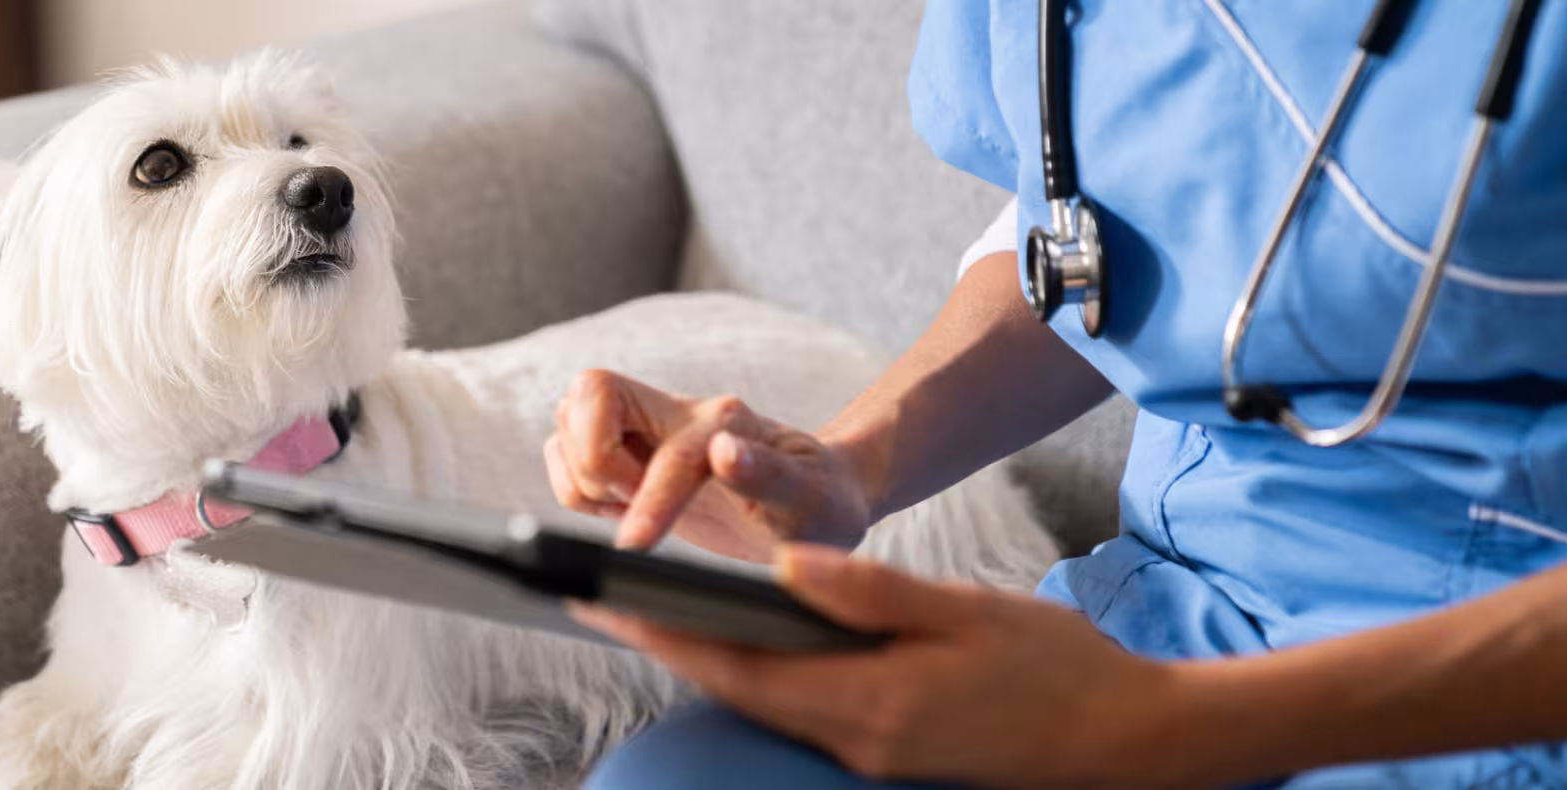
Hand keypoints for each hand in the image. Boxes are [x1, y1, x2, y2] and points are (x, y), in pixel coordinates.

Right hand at [544, 370, 874, 561]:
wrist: (815, 497)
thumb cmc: (816, 501)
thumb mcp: (807, 497)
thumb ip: (767, 475)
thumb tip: (726, 452)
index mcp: (722, 422)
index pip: (668, 450)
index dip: (648, 499)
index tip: (635, 544)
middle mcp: (677, 413)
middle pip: (591, 391)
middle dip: (594, 459)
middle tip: (630, 502)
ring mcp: (646, 428)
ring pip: (567, 421)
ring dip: (582, 476)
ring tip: (626, 506)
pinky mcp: (625, 452)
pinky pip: (564, 453)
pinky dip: (576, 486)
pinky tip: (619, 508)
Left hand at [571, 544, 1192, 788]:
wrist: (1132, 741)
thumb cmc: (1057, 668)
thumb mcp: (966, 610)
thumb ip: (871, 592)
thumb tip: (784, 568)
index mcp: (867, 703)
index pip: (737, 667)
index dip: (662, 632)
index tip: (601, 598)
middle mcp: (856, 739)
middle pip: (736, 690)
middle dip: (664, 644)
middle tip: (596, 601)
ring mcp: (872, 753)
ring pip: (764, 703)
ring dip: (707, 660)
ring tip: (650, 612)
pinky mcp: (890, 752)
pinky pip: (802, 711)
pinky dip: (759, 676)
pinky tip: (743, 644)